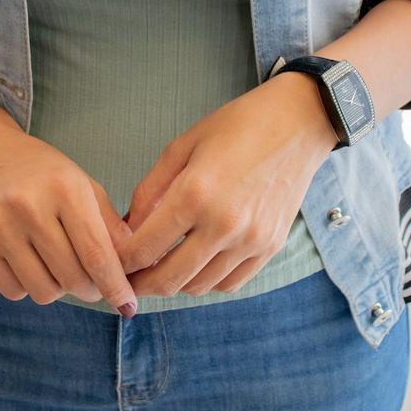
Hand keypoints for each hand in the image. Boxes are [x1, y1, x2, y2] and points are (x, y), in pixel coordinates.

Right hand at [0, 123, 137, 313]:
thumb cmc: (41, 171)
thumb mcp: (82, 183)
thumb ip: (109, 223)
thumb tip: (130, 264)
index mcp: (65, 189)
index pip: (96, 253)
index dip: (115, 286)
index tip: (128, 306)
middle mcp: (30, 208)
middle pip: (72, 278)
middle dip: (92, 290)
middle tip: (94, 282)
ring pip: (44, 291)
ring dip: (60, 289)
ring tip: (59, 266)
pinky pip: (14, 291)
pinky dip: (30, 286)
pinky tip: (32, 263)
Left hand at [115, 71, 338, 297]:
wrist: (297, 124)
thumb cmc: (235, 127)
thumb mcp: (182, 146)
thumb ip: (150, 190)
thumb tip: (130, 227)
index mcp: (195, 194)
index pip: (144, 248)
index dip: (121, 262)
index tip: (113, 262)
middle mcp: (224, 224)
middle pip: (169, 279)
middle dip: (142, 284)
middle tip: (129, 279)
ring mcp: (251, 240)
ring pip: (199, 286)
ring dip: (174, 284)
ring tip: (162, 269)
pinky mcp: (270, 247)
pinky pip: (230, 283)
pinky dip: (208, 282)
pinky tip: (197, 265)